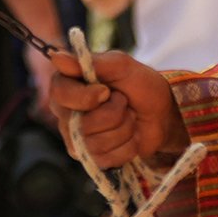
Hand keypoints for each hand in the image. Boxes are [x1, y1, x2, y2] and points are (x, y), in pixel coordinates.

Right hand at [39, 46, 187, 170]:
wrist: (162, 113)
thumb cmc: (139, 84)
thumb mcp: (121, 66)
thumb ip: (92, 62)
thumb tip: (56, 57)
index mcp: (66, 86)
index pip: (60, 94)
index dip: (85, 97)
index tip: (106, 91)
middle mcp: (65, 115)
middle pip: (83, 124)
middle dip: (115, 113)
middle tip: (123, 102)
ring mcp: (77, 140)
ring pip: (98, 143)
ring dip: (125, 128)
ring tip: (129, 118)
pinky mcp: (93, 159)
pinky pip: (108, 158)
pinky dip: (128, 146)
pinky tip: (129, 136)